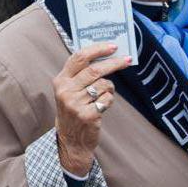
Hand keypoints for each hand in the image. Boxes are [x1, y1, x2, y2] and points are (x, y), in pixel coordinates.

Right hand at [53, 43, 131, 175]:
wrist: (70, 140)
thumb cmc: (73, 109)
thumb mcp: (69, 90)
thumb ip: (80, 73)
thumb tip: (105, 55)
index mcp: (60, 80)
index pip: (79, 57)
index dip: (97, 49)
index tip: (113, 46)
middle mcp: (66, 91)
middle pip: (94, 70)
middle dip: (114, 63)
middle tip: (126, 60)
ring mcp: (76, 104)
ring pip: (103, 84)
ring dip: (109, 88)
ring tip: (103, 95)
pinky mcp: (88, 115)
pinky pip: (107, 99)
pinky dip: (109, 100)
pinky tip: (101, 106)